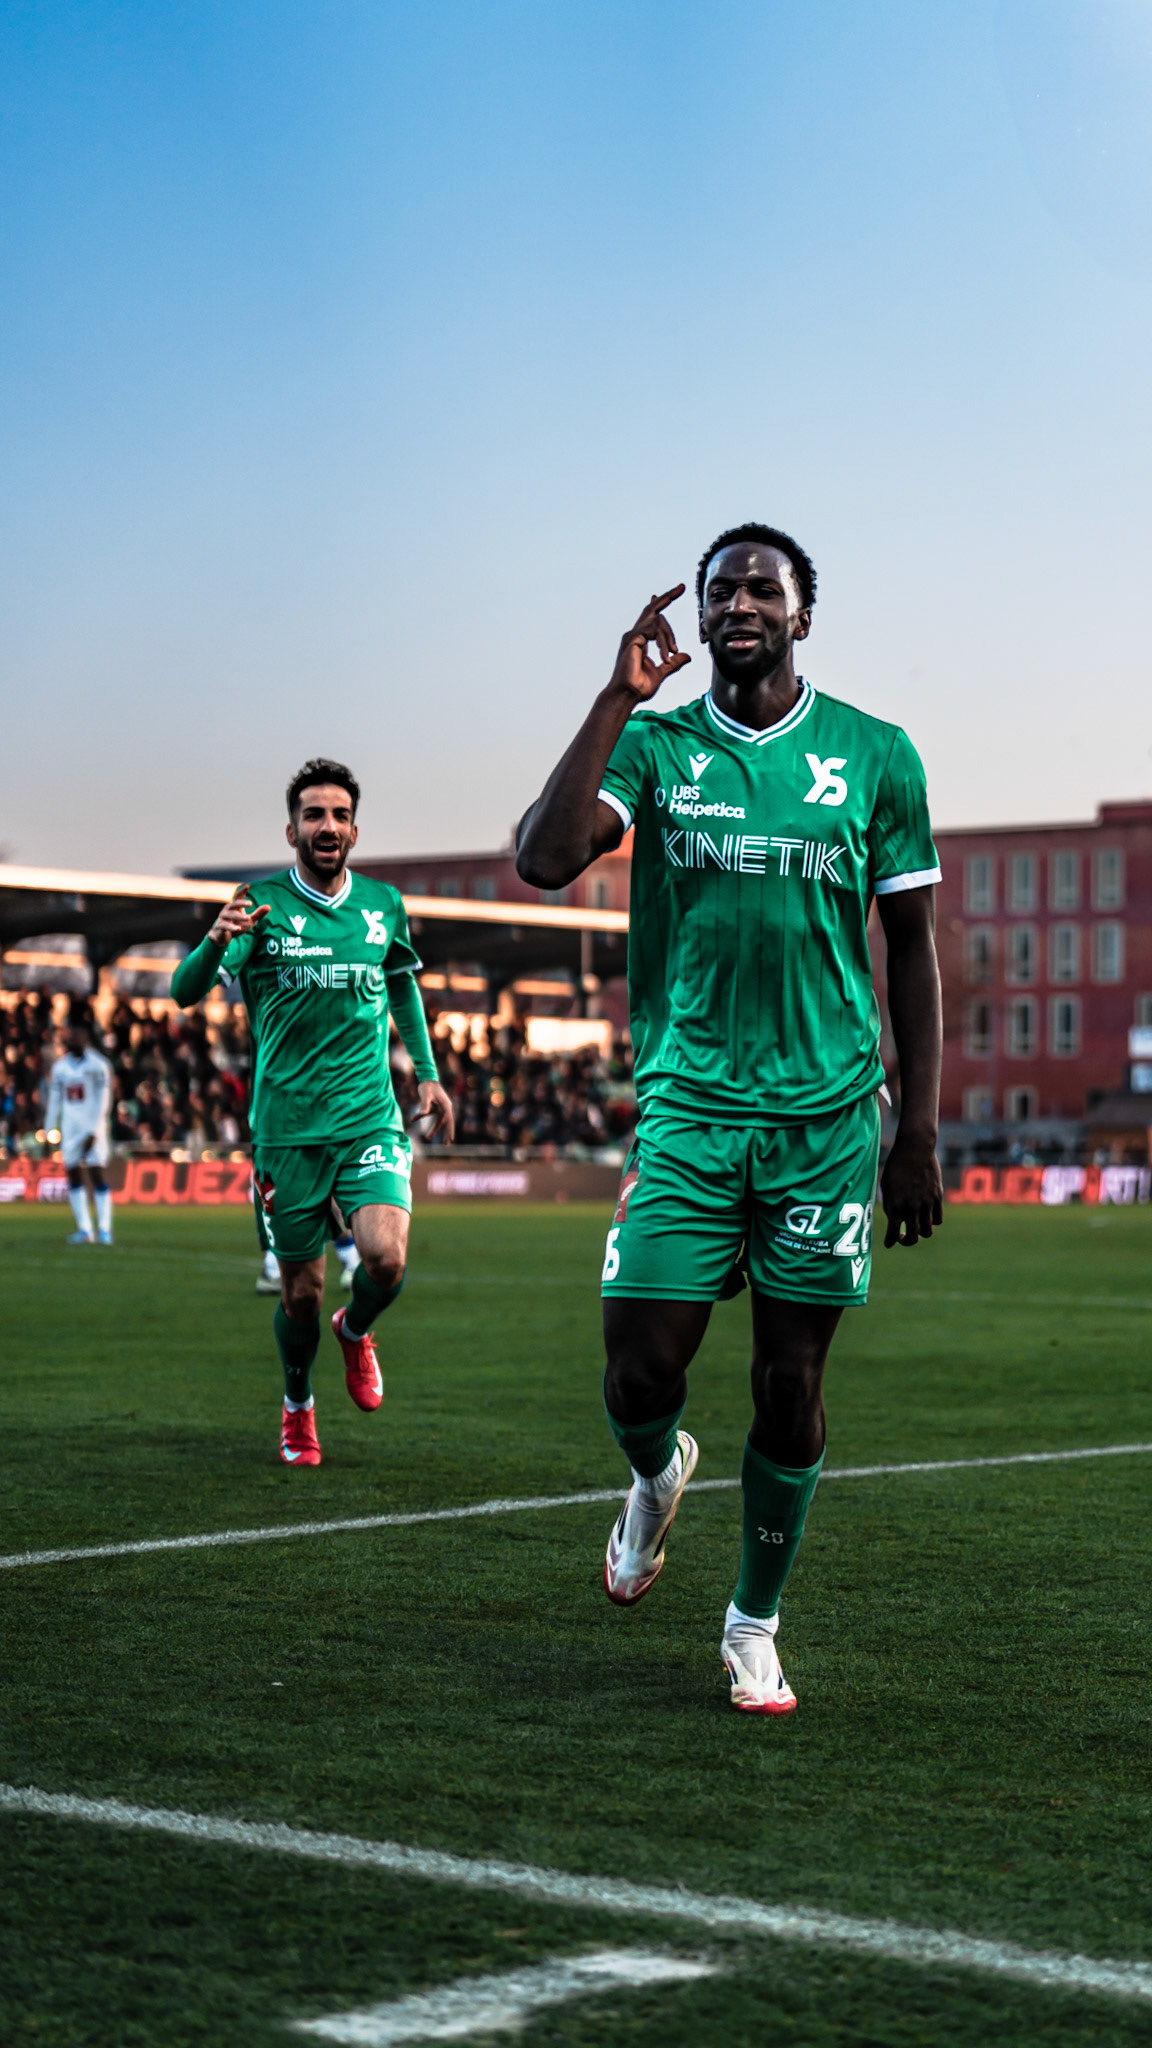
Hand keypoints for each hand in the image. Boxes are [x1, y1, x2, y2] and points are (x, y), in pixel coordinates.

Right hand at [209, 884, 270, 947]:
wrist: (222, 937)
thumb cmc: (237, 925)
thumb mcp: (250, 920)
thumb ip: (258, 914)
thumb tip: (269, 906)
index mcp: (235, 906)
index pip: (239, 896)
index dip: (243, 891)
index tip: (248, 886)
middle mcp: (228, 910)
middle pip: (234, 904)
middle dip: (242, 903)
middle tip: (250, 903)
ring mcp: (223, 918)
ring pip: (230, 915)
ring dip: (239, 916)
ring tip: (248, 918)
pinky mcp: (220, 926)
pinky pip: (226, 926)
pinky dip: (232, 927)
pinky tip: (238, 929)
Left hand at [409, 1081, 454, 1143]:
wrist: (426, 1077)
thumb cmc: (427, 1086)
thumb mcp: (425, 1095)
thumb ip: (424, 1105)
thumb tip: (423, 1114)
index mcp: (445, 1106)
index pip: (449, 1120)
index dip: (450, 1130)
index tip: (450, 1139)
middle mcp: (444, 1107)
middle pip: (446, 1122)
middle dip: (446, 1133)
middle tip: (447, 1144)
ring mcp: (439, 1107)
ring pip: (438, 1121)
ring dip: (433, 1129)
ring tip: (427, 1137)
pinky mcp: (433, 1106)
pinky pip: (428, 1114)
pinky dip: (420, 1117)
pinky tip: (412, 1120)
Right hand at [608, 586, 691, 703]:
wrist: (627, 695)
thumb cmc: (639, 687)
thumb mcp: (662, 672)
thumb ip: (673, 663)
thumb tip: (686, 656)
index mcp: (640, 639)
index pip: (652, 615)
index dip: (662, 601)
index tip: (675, 592)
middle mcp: (634, 634)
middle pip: (653, 609)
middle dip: (668, 596)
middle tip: (682, 587)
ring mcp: (632, 636)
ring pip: (657, 621)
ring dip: (669, 637)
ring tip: (671, 655)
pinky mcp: (632, 640)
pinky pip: (652, 630)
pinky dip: (663, 642)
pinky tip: (665, 656)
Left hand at [880, 1132, 943, 1247]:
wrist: (915, 1147)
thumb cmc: (896, 1164)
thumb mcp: (886, 1184)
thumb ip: (890, 1204)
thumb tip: (895, 1220)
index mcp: (896, 1204)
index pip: (893, 1232)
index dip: (891, 1241)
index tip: (889, 1244)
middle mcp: (912, 1207)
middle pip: (914, 1237)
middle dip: (907, 1241)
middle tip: (902, 1237)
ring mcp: (927, 1203)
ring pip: (928, 1231)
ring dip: (921, 1232)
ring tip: (915, 1227)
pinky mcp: (938, 1197)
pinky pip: (938, 1219)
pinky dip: (932, 1222)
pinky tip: (925, 1216)